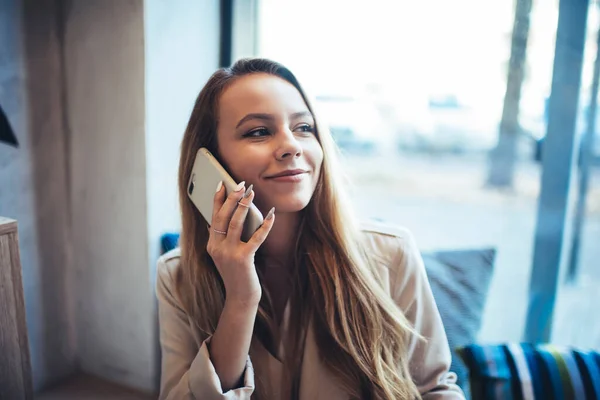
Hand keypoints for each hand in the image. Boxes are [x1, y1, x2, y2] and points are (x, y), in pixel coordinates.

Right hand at [207, 181, 274, 306]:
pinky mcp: (243, 259)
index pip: (213, 217)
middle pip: (223, 217)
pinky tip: (271, 215)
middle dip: (232, 198)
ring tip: (251, 192)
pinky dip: (265, 225)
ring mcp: (228, 254)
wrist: (240, 297)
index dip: (217, 199)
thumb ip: (221, 238)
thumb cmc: (236, 273)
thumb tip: (223, 217)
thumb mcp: (223, 255)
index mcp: (211, 245)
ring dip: (244, 206)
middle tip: (241, 184)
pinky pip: (256, 237)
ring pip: (235, 224)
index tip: (222, 183)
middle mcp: (217, 248)